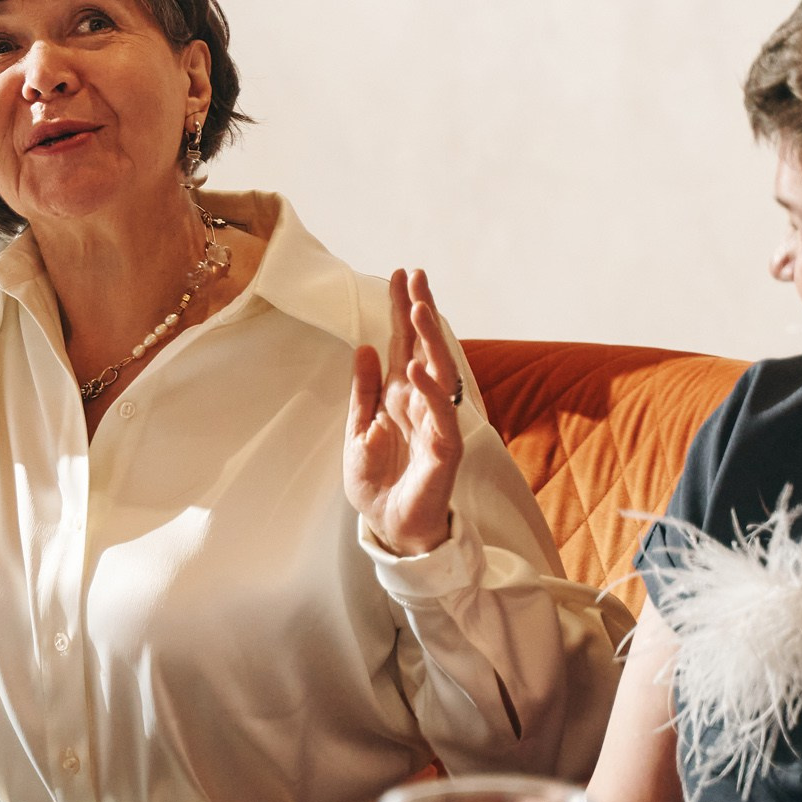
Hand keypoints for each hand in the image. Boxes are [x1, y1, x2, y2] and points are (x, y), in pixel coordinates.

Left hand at [345, 268, 467, 556]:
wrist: (389, 527)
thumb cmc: (378, 481)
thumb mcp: (357, 429)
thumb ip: (363, 391)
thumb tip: (364, 346)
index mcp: (399, 396)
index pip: (404, 344)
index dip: (402, 310)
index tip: (402, 274)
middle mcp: (421, 403)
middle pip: (424, 349)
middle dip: (421, 312)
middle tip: (417, 276)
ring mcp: (436, 424)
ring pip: (438, 374)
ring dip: (429, 341)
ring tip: (418, 309)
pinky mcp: (444, 452)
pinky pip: (441, 417)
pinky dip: (430, 392)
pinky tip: (417, 368)